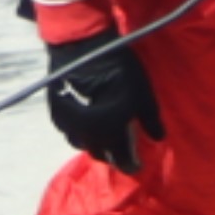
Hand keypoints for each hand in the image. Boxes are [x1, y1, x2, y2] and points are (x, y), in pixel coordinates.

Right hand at [41, 19, 158, 173]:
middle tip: (120, 149)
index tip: (137, 166)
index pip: (121, 160)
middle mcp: (87, 135)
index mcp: (109, 134)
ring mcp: (68, 125)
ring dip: (92, 142)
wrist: (83, 48)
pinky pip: (68, 130)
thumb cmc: (119, 71)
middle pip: (99, 153)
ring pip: (80, 143)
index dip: (130, 165)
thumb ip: (151, 120)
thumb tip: (159, 138)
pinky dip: (78, 130)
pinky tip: (84, 122)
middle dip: (111, 154)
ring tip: (101, 135)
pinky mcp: (56, 112)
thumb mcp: (143, 95)